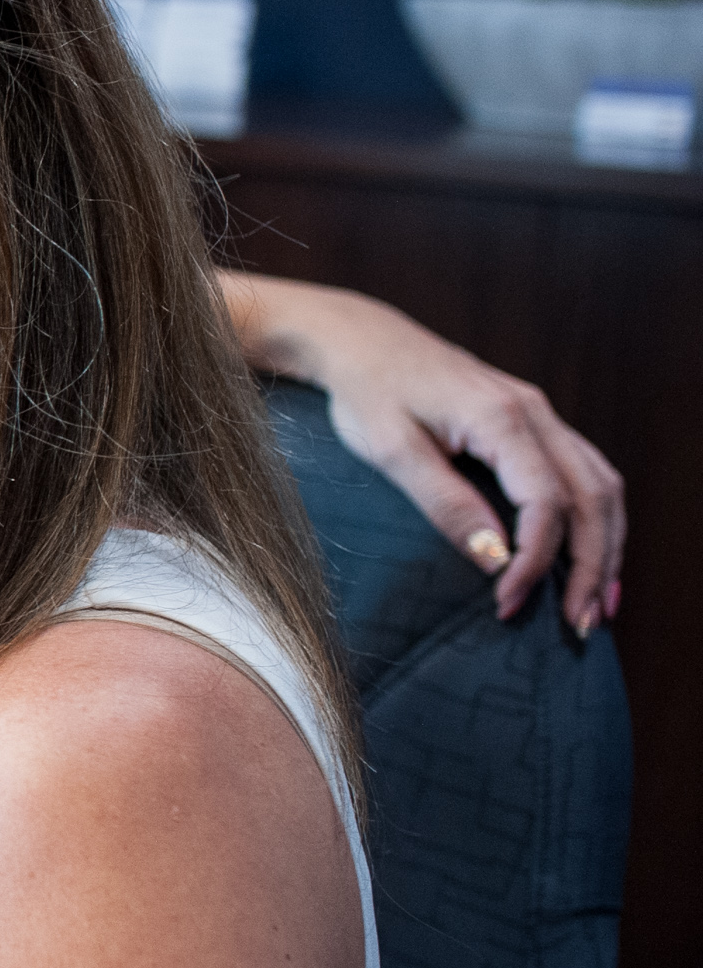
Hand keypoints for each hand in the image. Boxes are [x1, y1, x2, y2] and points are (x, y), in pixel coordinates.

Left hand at [225, 274, 624, 630]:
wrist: (361, 342)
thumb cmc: (366, 392)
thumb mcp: (389, 450)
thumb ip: (444, 502)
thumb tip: (494, 558)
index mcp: (500, 417)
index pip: (545, 503)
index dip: (536, 560)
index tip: (508, 602)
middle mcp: (534, 413)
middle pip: (592, 498)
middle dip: (592, 566)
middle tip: (579, 625)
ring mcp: (540, 414)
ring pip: (602, 485)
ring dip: (606, 547)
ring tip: (598, 605)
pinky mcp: (533, 421)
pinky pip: (586, 473)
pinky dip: (596, 519)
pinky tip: (589, 557)